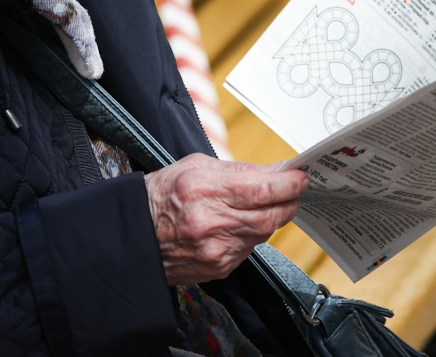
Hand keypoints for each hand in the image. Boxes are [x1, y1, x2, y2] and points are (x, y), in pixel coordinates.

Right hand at [144, 153, 307, 284]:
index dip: (288, 184)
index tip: (300, 177)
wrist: (134, 235)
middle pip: (270, 216)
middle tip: (293, 191)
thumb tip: (276, 171)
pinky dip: (252, 235)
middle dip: (288, 202)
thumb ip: (239, 170)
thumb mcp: (196, 166)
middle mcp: (211, 223)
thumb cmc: (162, 195)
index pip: (262, 190)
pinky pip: (250, 249)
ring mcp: (216, 250)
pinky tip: (240, 225)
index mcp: (203, 190)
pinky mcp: (219, 268)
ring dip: (270, 218)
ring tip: (263, 205)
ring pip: (264, 234)